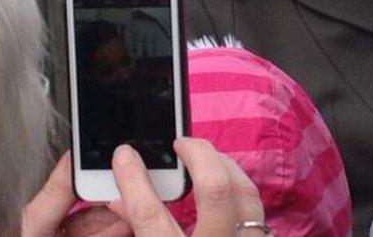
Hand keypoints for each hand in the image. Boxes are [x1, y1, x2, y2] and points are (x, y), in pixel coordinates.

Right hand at [22, 139, 263, 236]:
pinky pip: (255, 208)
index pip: (151, 218)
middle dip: (199, 156)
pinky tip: (224, 180)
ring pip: (244, 193)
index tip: (124, 155)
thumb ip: (134, 231)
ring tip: (202, 155)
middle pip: (216, 192)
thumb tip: (117, 199)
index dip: (134, 182)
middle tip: (180, 144)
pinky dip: (239, 186)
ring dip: (224, 165)